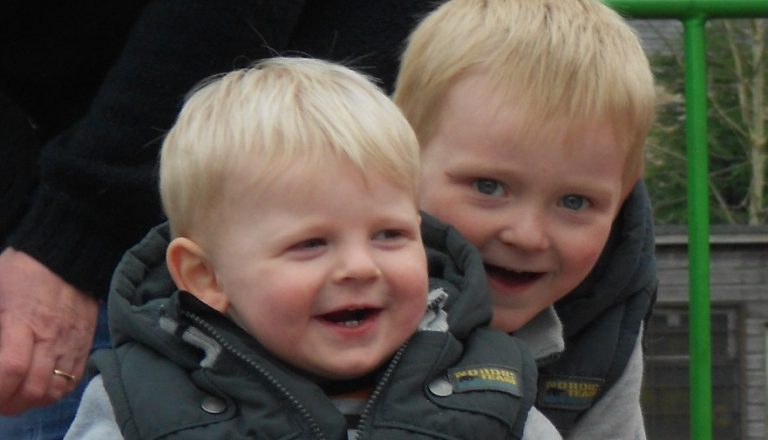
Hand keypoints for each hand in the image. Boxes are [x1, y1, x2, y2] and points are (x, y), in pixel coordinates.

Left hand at [0, 248, 98, 414]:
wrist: (69, 257)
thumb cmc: (24, 271)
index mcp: (23, 321)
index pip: (11, 369)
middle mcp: (51, 337)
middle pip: (34, 389)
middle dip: (9, 404)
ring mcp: (72, 343)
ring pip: (55, 391)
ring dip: (32, 402)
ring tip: (16, 397)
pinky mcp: (85, 344)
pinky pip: (73, 381)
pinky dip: (54, 393)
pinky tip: (40, 388)